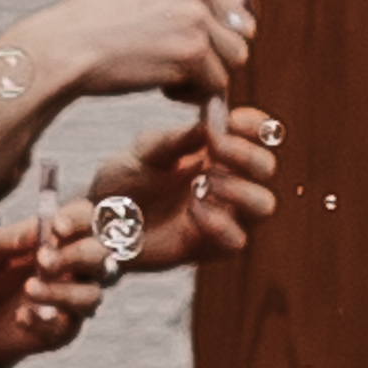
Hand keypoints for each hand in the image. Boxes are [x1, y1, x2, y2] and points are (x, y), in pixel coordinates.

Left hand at [0, 208, 110, 367]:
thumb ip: (9, 239)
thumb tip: (40, 227)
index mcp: (56, 238)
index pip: (87, 220)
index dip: (80, 221)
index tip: (56, 228)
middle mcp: (71, 267)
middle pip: (102, 257)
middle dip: (79, 257)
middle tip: (43, 261)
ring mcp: (68, 300)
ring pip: (93, 296)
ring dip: (65, 293)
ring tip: (28, 290)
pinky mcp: (59, 331)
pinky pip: (68, 327)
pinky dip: (45, 321)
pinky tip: (20, 317)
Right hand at [8, 0, 256, 106]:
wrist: (64, 46)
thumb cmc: (95, 25)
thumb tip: (244, 6)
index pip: (234, 5)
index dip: (215, 33)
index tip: (184, 43)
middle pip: (240, 32)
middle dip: (215, 54)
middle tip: (175, 63)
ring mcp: (195, 18)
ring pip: (234, 59)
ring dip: (205, 74)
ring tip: (166, 73)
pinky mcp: (191, 52)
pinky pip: (216, 84)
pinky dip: (192, 93)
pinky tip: (160, 85)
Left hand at [82, 103, 282, 269]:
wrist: (101, 222)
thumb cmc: (123, 181)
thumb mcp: (144, 152)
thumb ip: (176, 140)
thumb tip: (210, 123)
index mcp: (218, 152)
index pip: (259, 134)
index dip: (255, 126)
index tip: (232, 121)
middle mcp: (230, 183)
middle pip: (266, 167)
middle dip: (246, 155)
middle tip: (214, 151)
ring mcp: (227, 216)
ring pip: (264, 205)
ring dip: (240, 191)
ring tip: (204, 185)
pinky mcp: (215, 247)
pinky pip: (237, 240)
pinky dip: (219, 223)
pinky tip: (192, 211)